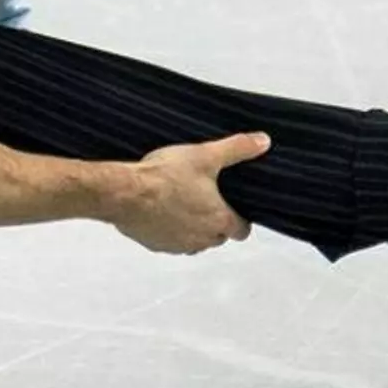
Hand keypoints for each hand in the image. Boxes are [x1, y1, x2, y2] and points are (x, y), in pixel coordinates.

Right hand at [112, 133, 271, 254]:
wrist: (125, 194)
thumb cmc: (165, 177)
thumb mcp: (205, 155)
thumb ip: (236, 149)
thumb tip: (263, 142)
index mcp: (219, 220)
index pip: (241, 230)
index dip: (240, 219)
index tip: (233, 207)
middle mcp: (201, 239)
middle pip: (218, 236)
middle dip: (215, 222)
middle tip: (205, 198)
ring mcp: (177, 245)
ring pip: (193, 241)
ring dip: (191, 228)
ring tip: (180, 202)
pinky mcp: (155, 245)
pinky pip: (169, 241)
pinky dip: (168, 230)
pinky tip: (159, 210)